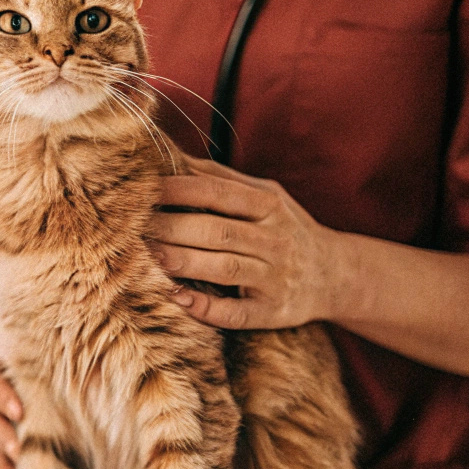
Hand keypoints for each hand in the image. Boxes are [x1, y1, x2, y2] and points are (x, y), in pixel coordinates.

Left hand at [149, 156, 340, 329]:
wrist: (336, 275)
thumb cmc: (284, 227)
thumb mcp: (264, 195)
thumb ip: (220, 179)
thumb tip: (171, 155)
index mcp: (268, 206)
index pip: (218, 194)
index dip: (178, 190)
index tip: (141, 189)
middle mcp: (274, 240)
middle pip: (216, 231)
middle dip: (171, 227)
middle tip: (133, 226)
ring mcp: (274, 278)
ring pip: (224, 269)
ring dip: (183, 262)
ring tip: (147, 255)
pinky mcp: (272, 312)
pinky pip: (237, 313)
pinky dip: (207, 308)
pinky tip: (177, 298)